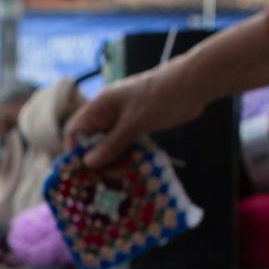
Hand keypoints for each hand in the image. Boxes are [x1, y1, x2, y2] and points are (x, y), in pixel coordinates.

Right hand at [62, 59, 213, 168]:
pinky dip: (127, 156)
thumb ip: (112, 143)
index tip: (79, 173)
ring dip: (113, 160)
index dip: (74, 151)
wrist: (194, 84)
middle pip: (92, 139)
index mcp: (101, 106)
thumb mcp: (134, 123)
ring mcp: (125, 118)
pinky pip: (127, 143)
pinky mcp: (140, 124)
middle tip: (97, 183)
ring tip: (114, 182)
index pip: (76, 130)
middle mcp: (109, 112)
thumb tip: (88, 162)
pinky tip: (131, 171)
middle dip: (94, 160)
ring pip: (111, 143)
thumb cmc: (161, 97)